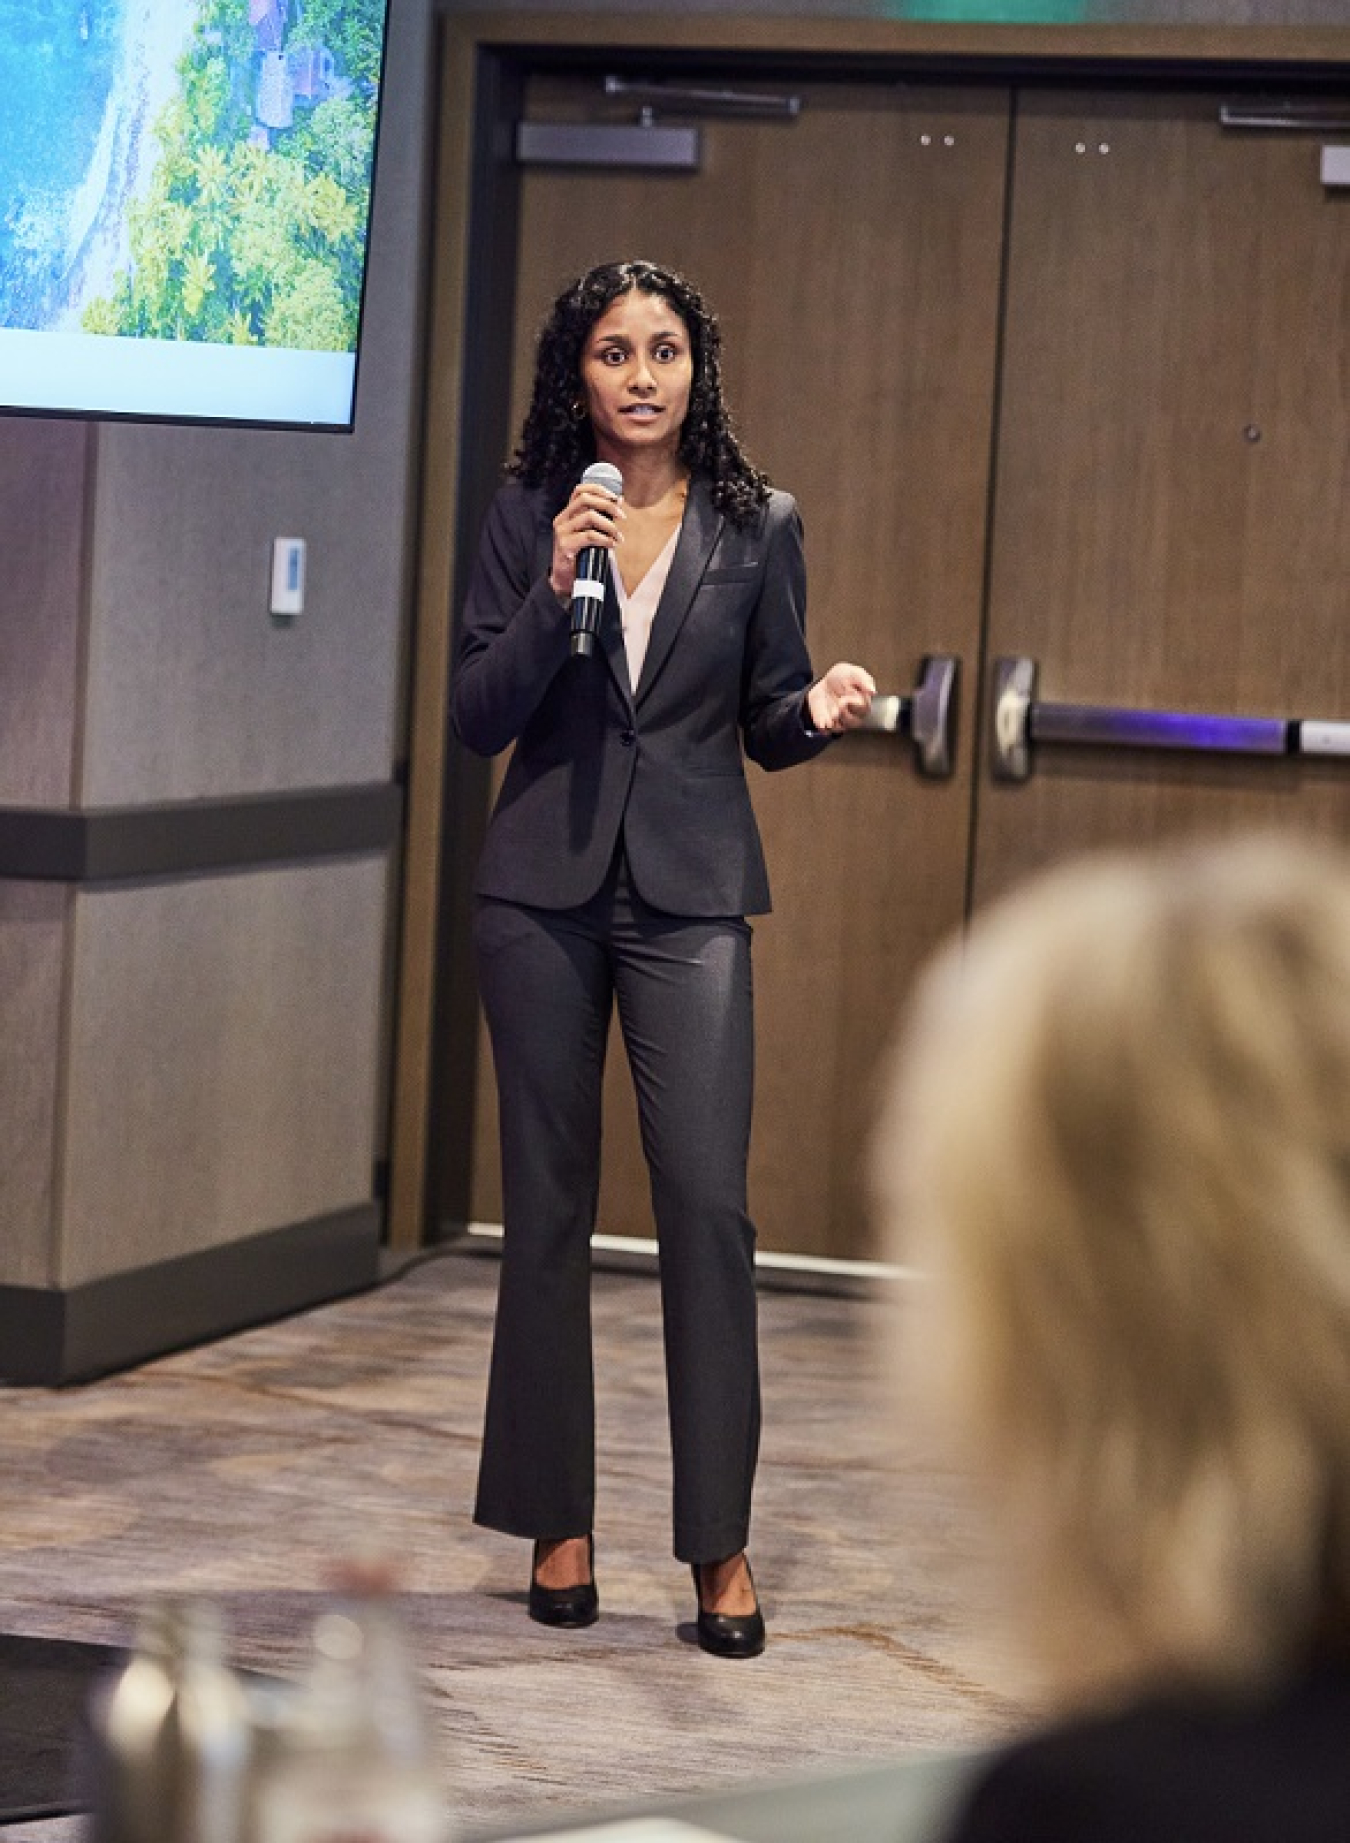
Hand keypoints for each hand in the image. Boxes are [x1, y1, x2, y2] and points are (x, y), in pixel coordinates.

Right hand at [550, 481, 624, 600]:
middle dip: (608, 505)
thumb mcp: (588, 533)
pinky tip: (611, 544)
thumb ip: (599, 519)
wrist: (564, 580)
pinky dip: (605, 539)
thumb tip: (618, 502)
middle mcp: (562, 519)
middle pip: (585, 499)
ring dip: (609, 525)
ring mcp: (562, 532)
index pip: (580, 490)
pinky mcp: (565, 545)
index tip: (616, 498)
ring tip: (618, 536)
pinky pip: (589, 536)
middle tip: (622, 516)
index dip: (599, 490)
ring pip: (589, 516)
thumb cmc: (579, 556)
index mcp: (567, 514)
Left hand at [807, 662, 876, 733]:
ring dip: (835, 720)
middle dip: (844, 713)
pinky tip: (822, 720)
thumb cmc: (842, 678)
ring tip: (832, 711)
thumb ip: (864, 680)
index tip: (847, 696)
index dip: (854, 703)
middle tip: (839, 703)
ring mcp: (840, 721)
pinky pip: (826, 730)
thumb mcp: (853, 673)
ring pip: (840, 728)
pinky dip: (823, 726)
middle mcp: (852, 714)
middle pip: (853, 721)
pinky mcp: (827, 724)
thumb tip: (873, 691)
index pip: (863, 708)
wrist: (824, 684)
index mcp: (862, 702)